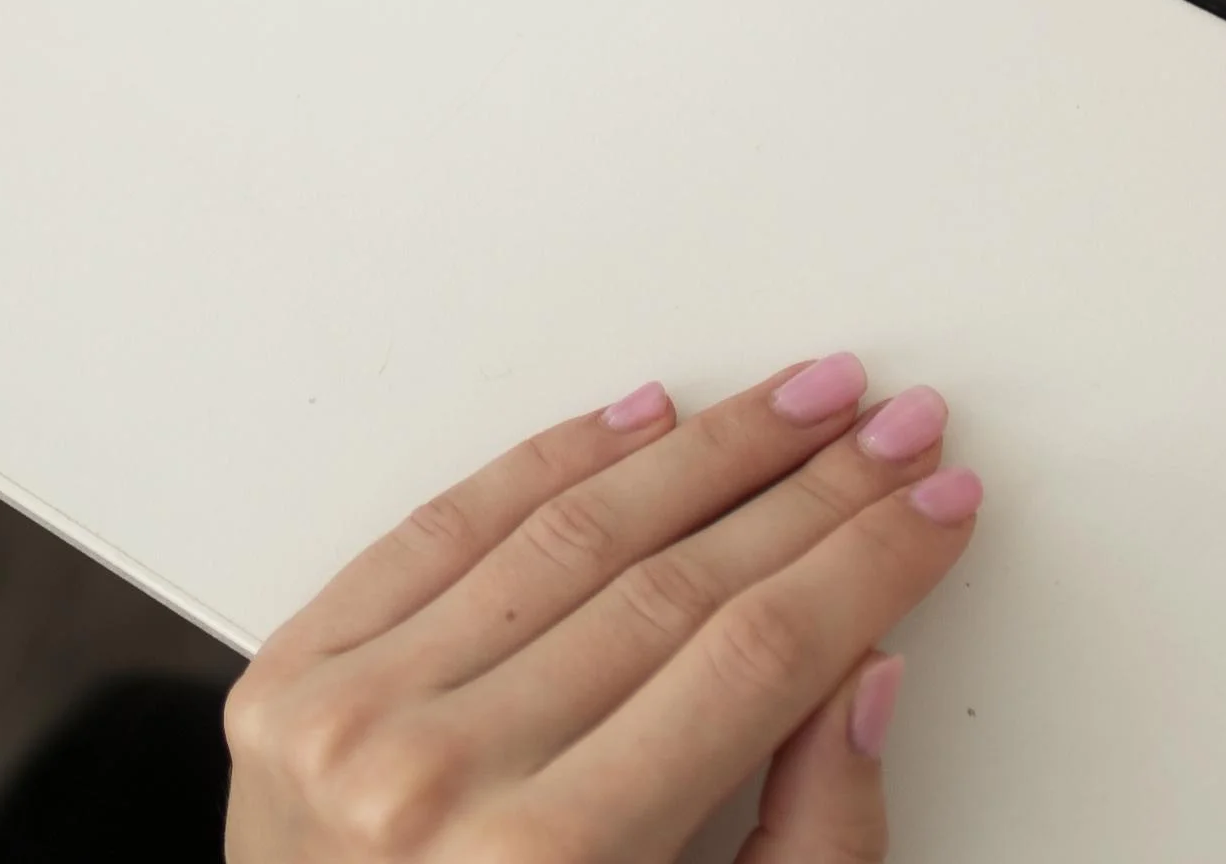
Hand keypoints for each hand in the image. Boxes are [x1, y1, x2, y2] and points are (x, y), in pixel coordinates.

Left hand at [225, 356, 978, 863]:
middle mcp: (438, 782)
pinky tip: (637, 421)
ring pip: (567, 530)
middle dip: (810, 491)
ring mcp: (351, 719)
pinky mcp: (292, 676)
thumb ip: (808, 841)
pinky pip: (442, 527)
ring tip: (795, 404)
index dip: (865, 564)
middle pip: (676, 582)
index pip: (754, 658)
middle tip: (892, 434)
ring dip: (703, 450)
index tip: (934, 509)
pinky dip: (550, 460)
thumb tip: (866, 667)